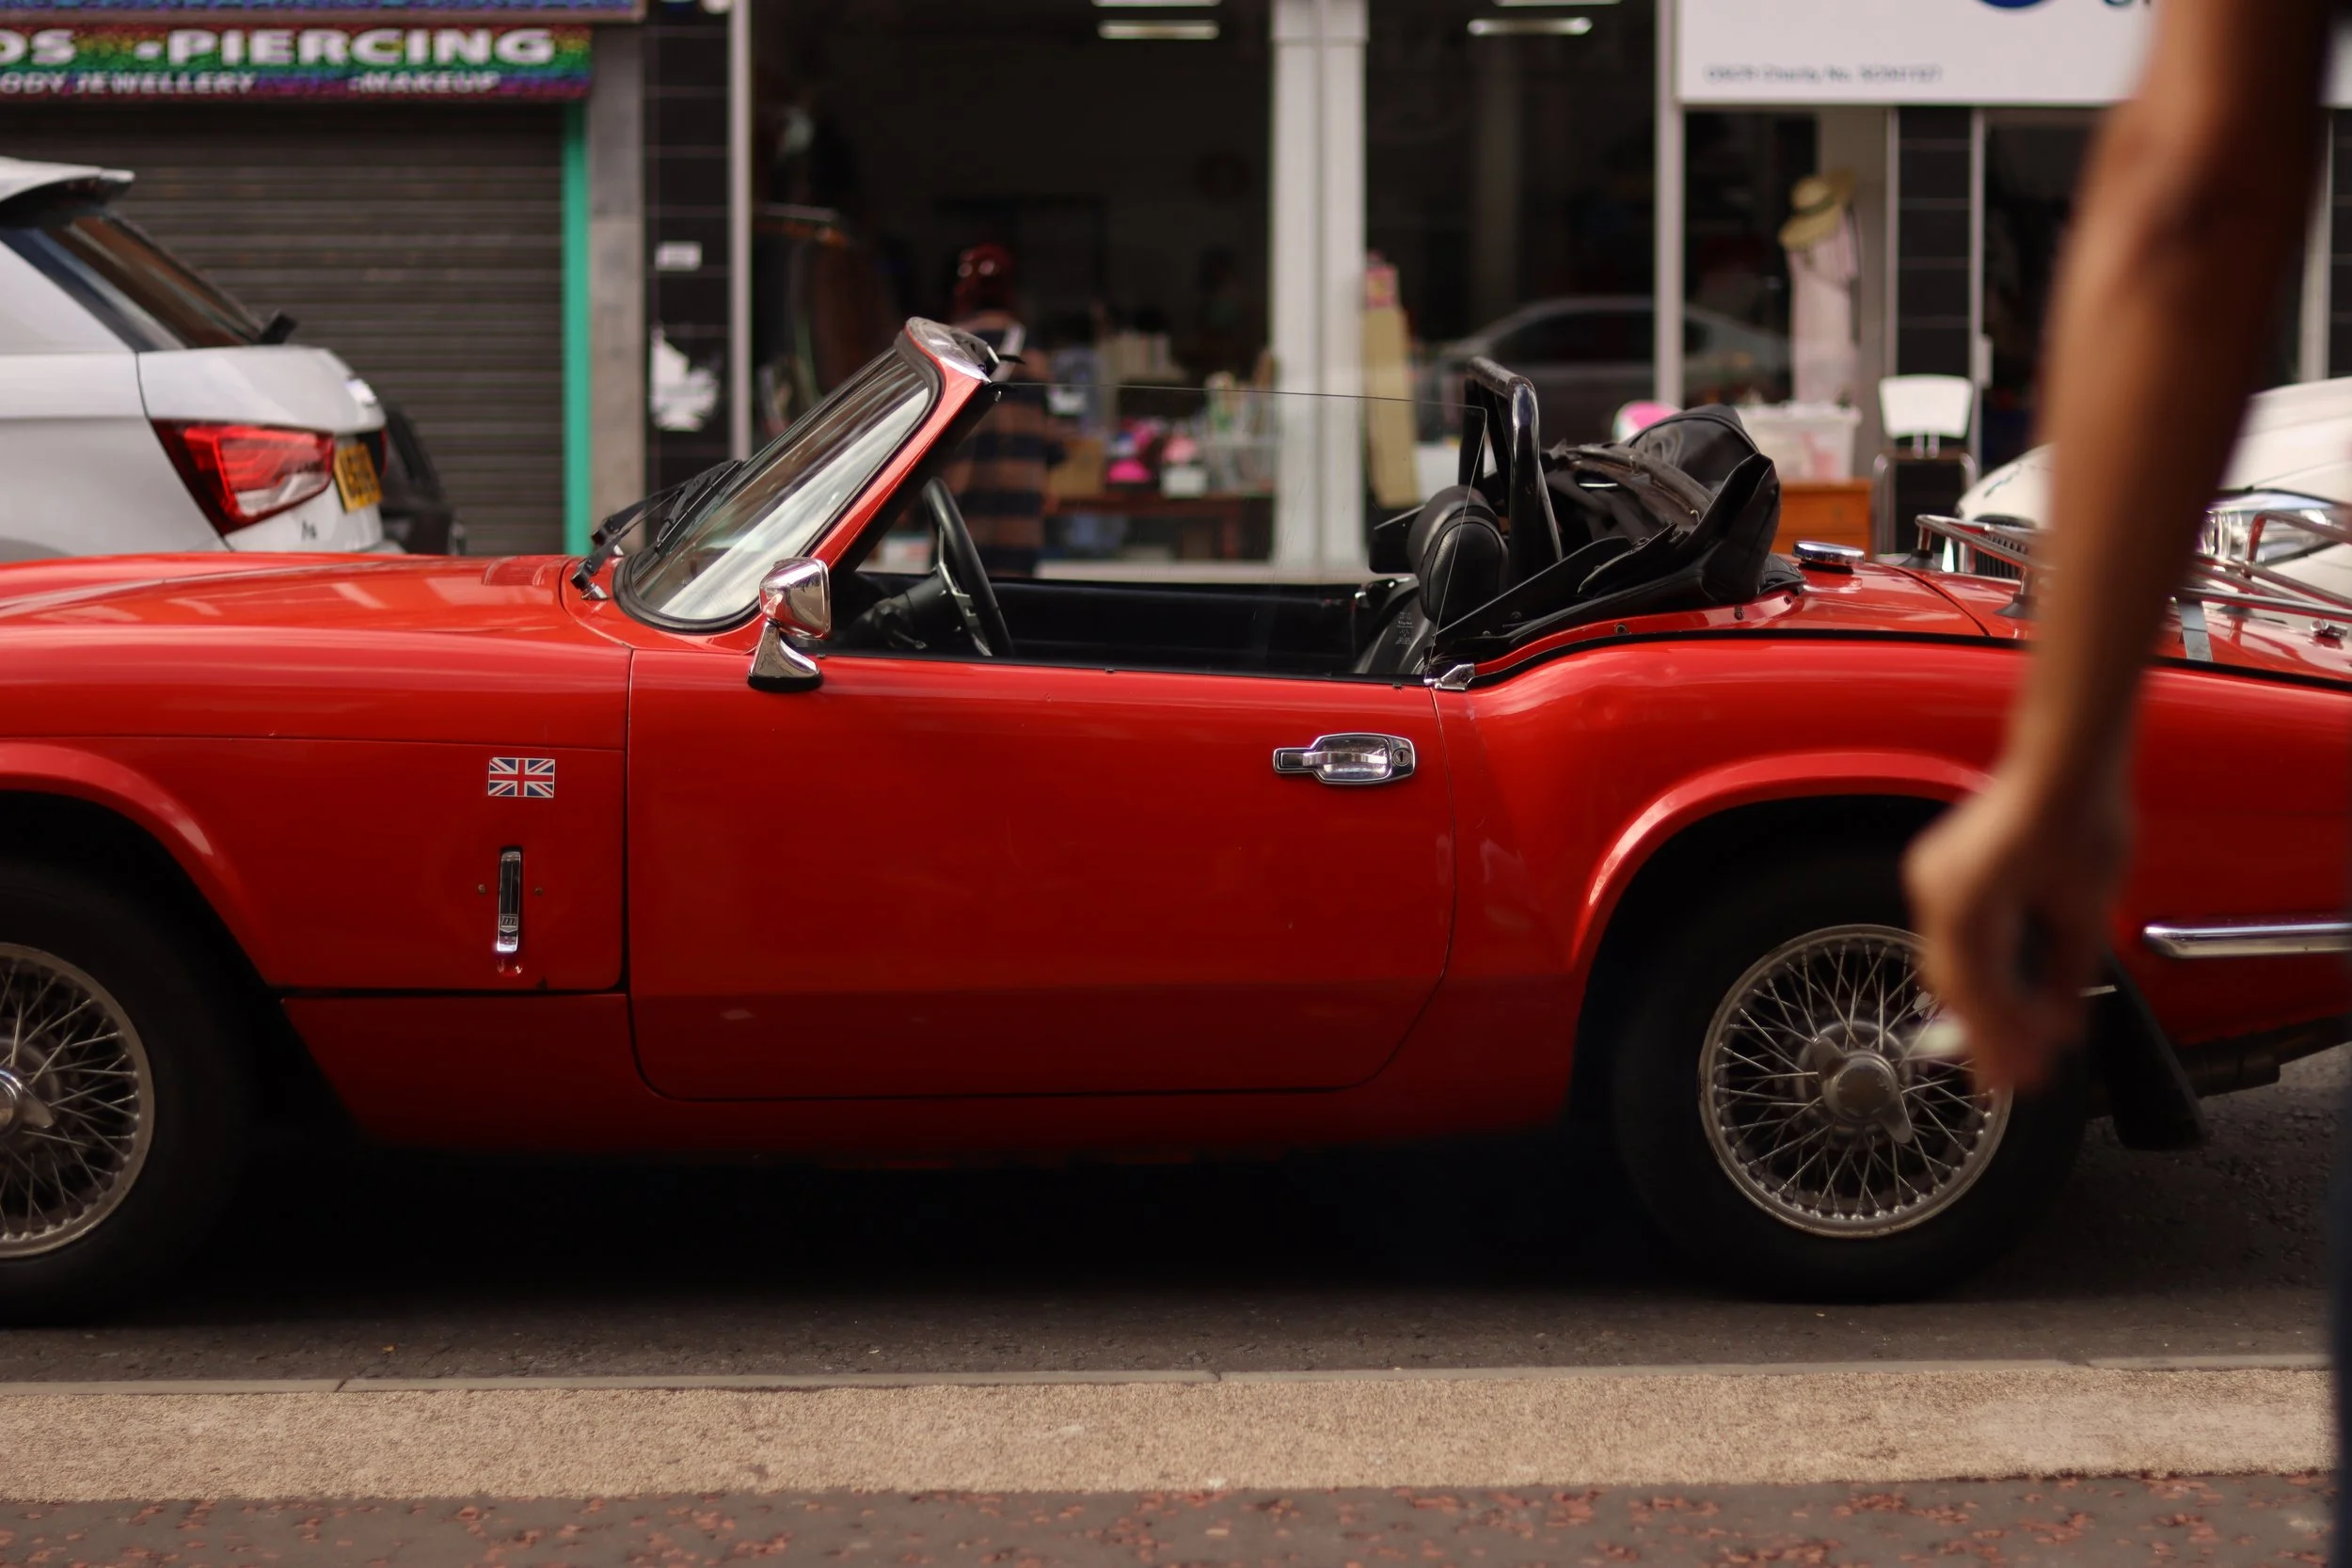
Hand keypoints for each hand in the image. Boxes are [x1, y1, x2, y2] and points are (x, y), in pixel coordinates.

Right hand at [1903, 768, 2128, 1090]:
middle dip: (1985, 1032)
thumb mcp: (2088, 910)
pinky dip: (1974, 968)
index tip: (2019, 1079)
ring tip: (2010, 1042)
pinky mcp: (1940, 868)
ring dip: (1979, 1002)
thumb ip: (2069, 975)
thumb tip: (2063, 1024)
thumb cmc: (2083, 816)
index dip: (2001, 1042)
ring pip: (1946, 962)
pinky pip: (1947, 935)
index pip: (1981, 994)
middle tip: (2013, 1074)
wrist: (2066, 757)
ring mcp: (1931, 877)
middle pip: (1953, 983)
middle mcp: (1935, 893)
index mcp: (1968, 906)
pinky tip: (2001, 989)